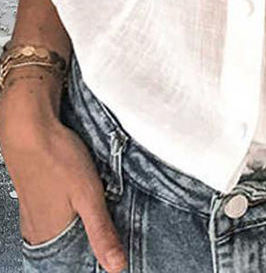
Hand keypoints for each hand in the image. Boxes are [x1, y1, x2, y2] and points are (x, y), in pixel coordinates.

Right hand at [0, 75, 127, 272]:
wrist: (30, 125)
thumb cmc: (55, 156)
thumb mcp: (89, 196)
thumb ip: (102, 231)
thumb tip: (117, 266)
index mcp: (49, 236)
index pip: (74, 263)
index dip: (95, 255)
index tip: (113, 245)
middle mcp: (37, 229)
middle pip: (69, 245)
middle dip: (90, 237)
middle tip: (109, 220)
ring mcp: (32, 211)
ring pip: (63, 227)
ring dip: (81, 219)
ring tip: (99, 205)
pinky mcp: (35, 193)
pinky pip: (57, 210)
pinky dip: (71, 206)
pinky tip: (80, 192)